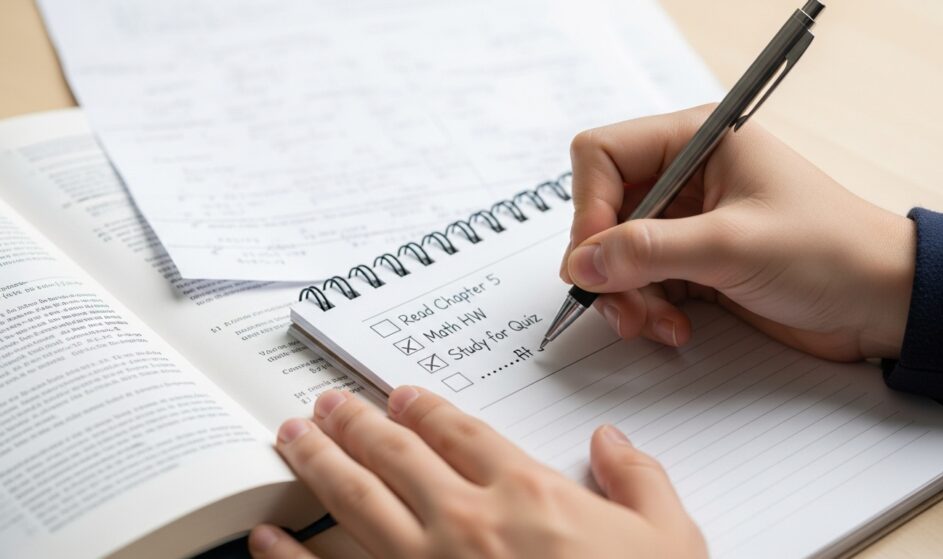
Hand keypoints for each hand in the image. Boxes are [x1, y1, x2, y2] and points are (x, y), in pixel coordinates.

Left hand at [249, 387, 705, 558]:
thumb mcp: (668, 536)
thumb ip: (638, 477)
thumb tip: (612, 441)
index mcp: (528, 494)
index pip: (462, 432)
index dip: (426, 408)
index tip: (402, 395)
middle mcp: (467, 522)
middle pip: (396, 453)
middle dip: (356, 422)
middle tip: (328, 404)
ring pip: (355, 500)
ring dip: (319, 462)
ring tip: (293, 438)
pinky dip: (290, 557)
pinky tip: (265, 537)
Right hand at [560, 105, 914, 360]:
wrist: (883, 304)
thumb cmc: (830, 252)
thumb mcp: (733, 246)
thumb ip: (649, 251)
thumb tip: (581, 264)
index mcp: (695, 141)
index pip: (602, 155)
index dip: (589, 208)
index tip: (594, 260)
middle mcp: (684, 175)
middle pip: (603, 212)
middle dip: (607, 264)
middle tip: (619, 305)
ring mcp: (688, 221)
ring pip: (617, 254)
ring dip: (626, 296)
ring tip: (653, 324)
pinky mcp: (695, 262)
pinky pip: (642, 283)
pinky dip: (647, 310)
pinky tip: (675, 329)